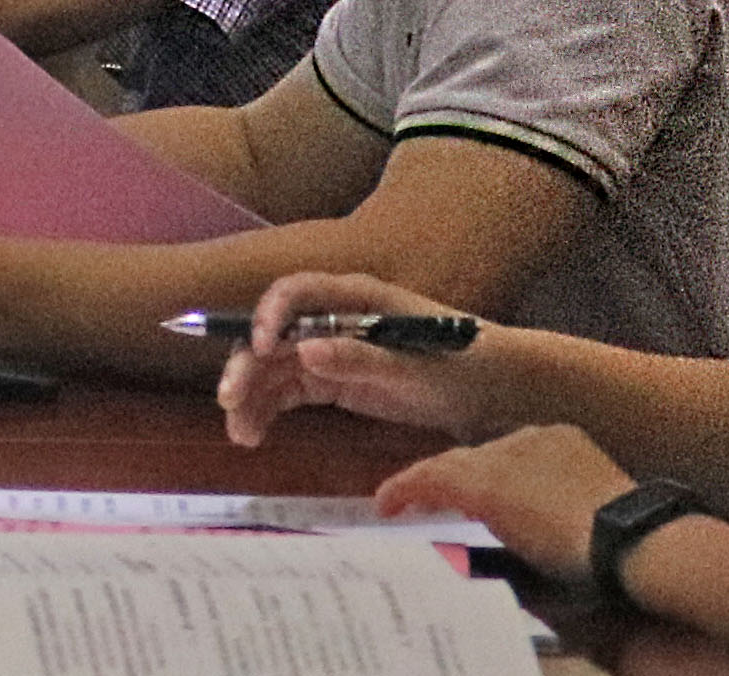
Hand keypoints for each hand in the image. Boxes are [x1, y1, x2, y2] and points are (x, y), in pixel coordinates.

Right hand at [220, 272, 501, 449]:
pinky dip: (267, 410)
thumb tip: (302, 351)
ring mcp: (331, 351)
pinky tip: (252, 434)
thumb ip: (359, 358)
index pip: (294, 294)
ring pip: (274, 368)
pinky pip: (289, 392)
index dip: (268, 316)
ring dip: (251, 395)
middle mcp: (333, 319)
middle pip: (274, 335)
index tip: (259, 348)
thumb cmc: (462, 364)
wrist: (498, 391)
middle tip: (229, 401)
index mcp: (353, 297)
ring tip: (240, 434)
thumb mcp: (414, 365)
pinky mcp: (334, 382)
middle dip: (247, 366)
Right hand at [378, 425, 642, 583]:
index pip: (427, 476)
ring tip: (479, 493)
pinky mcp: (565, 435)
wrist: (633, 537)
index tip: (385, 506)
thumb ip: (473, 533)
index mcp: (481, 480)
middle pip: (456, 460)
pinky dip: (518, 460)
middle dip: (436, 480)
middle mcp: (500, 448)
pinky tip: (527, 477)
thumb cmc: (570, 556)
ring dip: (480, 470)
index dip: (401, 490)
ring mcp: (534, 437)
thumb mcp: (510, 553)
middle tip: (422, 501)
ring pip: (492, 449)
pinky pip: (529, 443)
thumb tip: (448, 531)